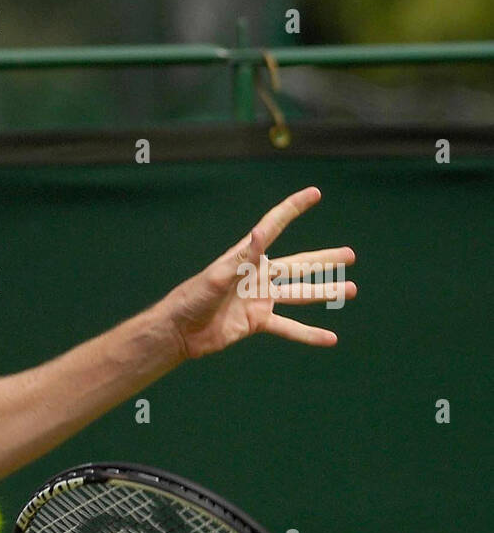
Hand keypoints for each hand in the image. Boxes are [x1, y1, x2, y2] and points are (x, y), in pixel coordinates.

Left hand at [162, 186, 357, 359]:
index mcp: (247, 258)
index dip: (293, 209)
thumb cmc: (193, 298)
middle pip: (299, 265)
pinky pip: (289, 327)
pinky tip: (330, 339)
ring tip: (351, 290)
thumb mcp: (218, 275)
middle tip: (351, 255)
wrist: (180, 331)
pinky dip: (309, 333)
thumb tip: (260, 232)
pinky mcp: (257, 321)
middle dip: (325, 260)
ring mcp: (260, 299)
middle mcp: (257, 276)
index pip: (274, 227)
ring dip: (325, 292)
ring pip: (300, 294)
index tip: (314, 193)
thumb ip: (242, 257)